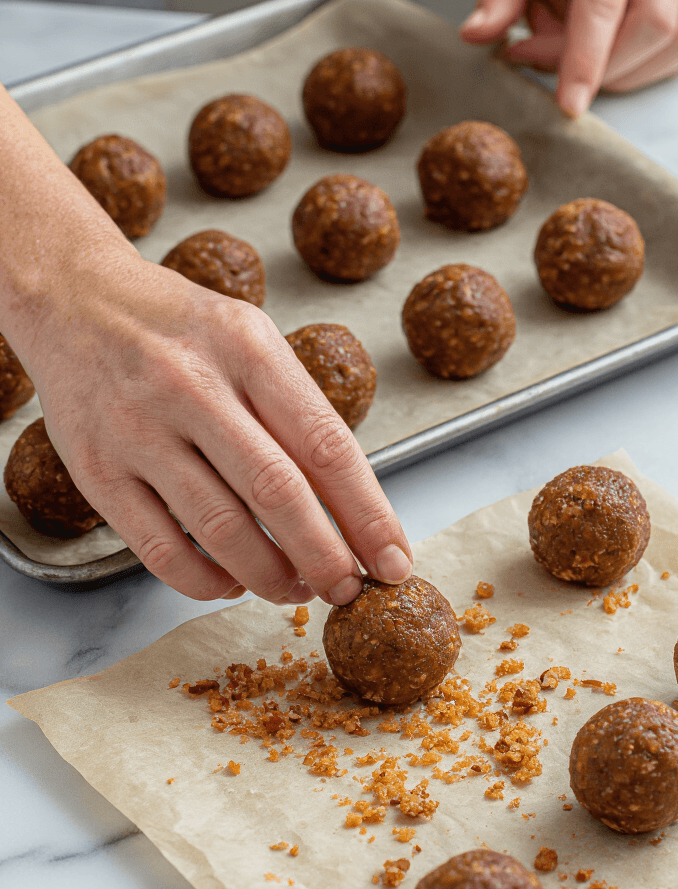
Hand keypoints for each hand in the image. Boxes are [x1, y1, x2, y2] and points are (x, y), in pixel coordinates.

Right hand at [26, 253, 412, 602]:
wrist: (73, 298)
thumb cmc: (180, 329)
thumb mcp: (250, 338)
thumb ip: (295, 409)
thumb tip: (352, 507)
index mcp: (247, 348)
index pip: (325, 445)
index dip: (367, 513)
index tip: (393, 559)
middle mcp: (191, 386)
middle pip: (277, 493)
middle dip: (325, 557)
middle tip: (348, 590)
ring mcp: (138, 431)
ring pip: (220, 529)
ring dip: (270, 576)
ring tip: (296, 590)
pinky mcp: (96, 470)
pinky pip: (160, 548)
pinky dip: (204, 581)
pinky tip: (230, 583)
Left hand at [461, 0, 677, 114]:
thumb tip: (480, 38)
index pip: (605, 0)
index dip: (585, 61)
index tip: (567, 105)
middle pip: (654, 24)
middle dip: (604, 67)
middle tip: (544, 55)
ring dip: (635, 67)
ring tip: (579, 40)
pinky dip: (662, 56)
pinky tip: (619, 43)